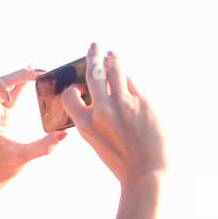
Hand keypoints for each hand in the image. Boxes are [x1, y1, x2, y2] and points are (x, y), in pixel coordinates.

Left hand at [0, 64, 68, 183]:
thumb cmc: (1, 168)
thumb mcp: (23, 156)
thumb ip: (43, 146)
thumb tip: (64, 134)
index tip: (9, 98)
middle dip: (18, 76)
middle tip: (40, 74)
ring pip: (5, 84)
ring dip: (21, 78)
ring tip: (41, 74)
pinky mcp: (2, 113)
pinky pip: (12, 93)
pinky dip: (22, 84)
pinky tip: (36, 75)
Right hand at [60, 43, 167, 184]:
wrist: (147, 172)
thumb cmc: (123, 162)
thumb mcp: (99, 143)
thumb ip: (96, 121)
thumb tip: (101, 97)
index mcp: (85, 125)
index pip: (70, 97)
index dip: (73, 89)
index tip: (78, 85)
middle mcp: (102, 110)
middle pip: (94, 74)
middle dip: (92, 57)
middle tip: (94, 47)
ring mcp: (122, 102)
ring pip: (115, 70)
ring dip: (113, 59)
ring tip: (112, 54)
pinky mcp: (142, 100)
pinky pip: (132, 81)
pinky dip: (128, 76)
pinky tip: (127, 73)